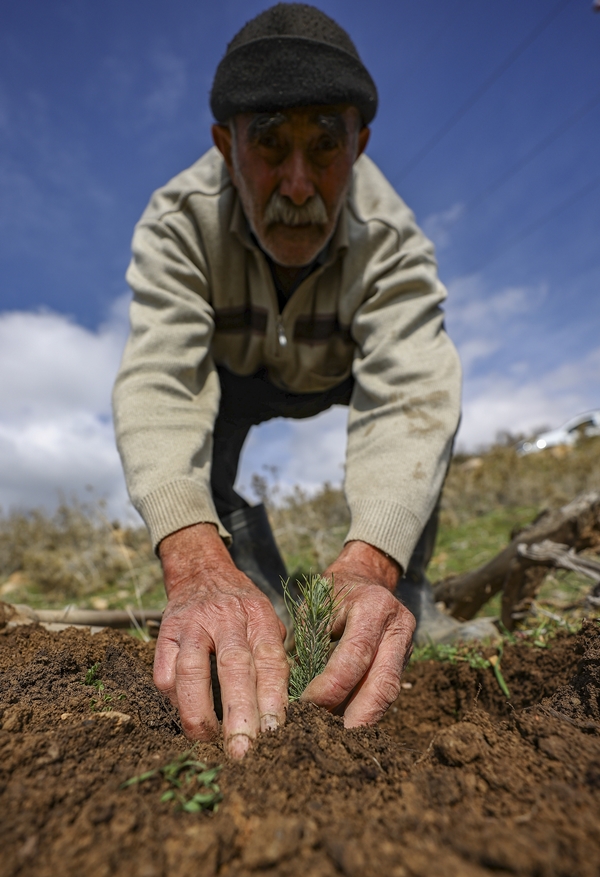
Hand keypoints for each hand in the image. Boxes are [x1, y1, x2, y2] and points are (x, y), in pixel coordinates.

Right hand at [154, 523, 288, 757]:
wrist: (201, 571)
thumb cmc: (241, 607)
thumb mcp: (267, 618)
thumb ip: (274, 654)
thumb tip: (285, 708)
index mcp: (258, 616)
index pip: (270, 659)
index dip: (272, 697)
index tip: (275, 732)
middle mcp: (226, 618)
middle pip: (234, 667)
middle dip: (239, 713)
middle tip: (243, 751)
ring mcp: (192, 625)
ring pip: (192, 671)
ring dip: (199, 712)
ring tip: (207, 741)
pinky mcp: (164, 634)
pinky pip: (165, 673)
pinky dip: (175, 701)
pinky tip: (186, 716)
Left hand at [301, 541, 414, 725]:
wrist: (365, 576)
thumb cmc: (331, 593)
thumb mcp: (315, 606)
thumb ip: (309, 643)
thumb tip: (291, 692)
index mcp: (374, 607)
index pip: (354, 657)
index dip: (330, 687)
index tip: (305, 706)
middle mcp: (398, 626)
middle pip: (382, 683)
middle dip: (358, 718)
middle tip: (332, 743)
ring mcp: (407, 645)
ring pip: (389, 692)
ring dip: (363, 719)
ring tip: (336, 740)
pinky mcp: (404, 660)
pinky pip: (386, 691)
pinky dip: (366, 711)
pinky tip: (346, 726)